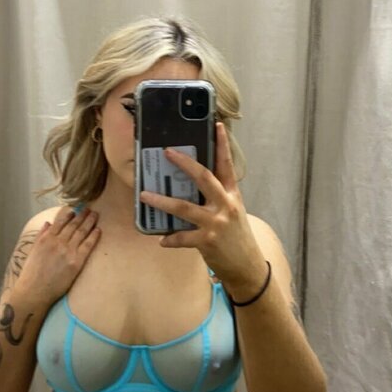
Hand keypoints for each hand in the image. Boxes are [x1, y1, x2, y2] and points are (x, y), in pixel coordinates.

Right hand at [17, 206, 100, 306]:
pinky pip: (87, 246)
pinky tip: (98, 230)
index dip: (69, 214)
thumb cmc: (31, 273)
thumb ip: (41, 236)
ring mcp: (68, 251)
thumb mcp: (32, 251)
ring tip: (95, 215)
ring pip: (81, 233)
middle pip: (73, 225)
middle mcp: (58, 242)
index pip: (60, 222)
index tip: (75, 210)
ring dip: (89, 222)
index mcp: (46, 238)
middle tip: (89, 208)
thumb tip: (48, 223)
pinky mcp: (76, 262)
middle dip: (82, 216)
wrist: (35, 290)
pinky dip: (93, 236)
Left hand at [139, 123, 265, 293]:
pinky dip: (170, 239)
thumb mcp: (232, 211)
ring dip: (161, 201)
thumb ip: (216, 197)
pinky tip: (161, 240)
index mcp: (232, 195)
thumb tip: (191, 184)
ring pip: (184, 207)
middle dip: (185, 163)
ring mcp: (216, 223)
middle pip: (204, 178)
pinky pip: (182, 237)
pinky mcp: (208, 241)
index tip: (215, 125)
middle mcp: (225, 205)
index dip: (221, 145)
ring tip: (144, 195)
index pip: (227, 165)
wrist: (248, 266)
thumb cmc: (236, 237)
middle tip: (167, 152)